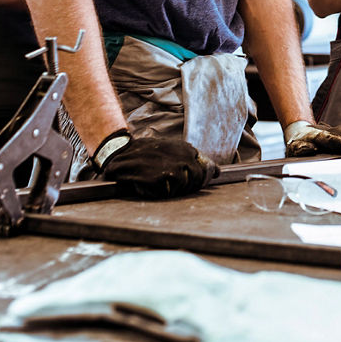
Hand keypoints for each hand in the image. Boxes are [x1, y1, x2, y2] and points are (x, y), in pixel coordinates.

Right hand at [96, 133, 217, 198]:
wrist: (121, 154)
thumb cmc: (145, 153)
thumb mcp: (170, 149)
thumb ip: (192, 159)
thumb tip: (218, 172)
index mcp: (187, 148)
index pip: (204, 168)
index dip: (198, 178)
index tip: (192, 181)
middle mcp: (185, 156)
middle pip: (197, 180)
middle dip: (187, 186)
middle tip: (169, 183)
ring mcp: (175, 167)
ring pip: (183, 187)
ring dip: (172, 189)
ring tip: (157, 180)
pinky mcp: (164, 178)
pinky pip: (168, 193)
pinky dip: (158, 192)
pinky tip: (149, 184)